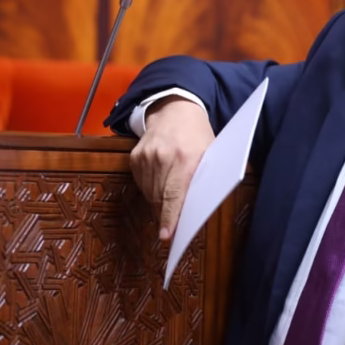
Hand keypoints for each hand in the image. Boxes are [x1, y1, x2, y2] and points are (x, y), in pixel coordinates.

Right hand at [129, 97, 215, 240]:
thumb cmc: (198, 135)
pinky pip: (141, 184)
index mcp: (185, 157)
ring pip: (149, 193)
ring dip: (158, 203)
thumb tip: (197, 207)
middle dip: (165, 215)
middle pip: (159, 198)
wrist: (175, 109)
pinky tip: (160, 184)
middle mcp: (162, 157)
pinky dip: (151, 190)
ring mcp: (145, 156)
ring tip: (168, 203)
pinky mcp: (135, 157)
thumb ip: (203, 178)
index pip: (175, 194)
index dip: (169, 217)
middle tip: (171, 227)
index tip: (166, 235)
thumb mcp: (209, 153)